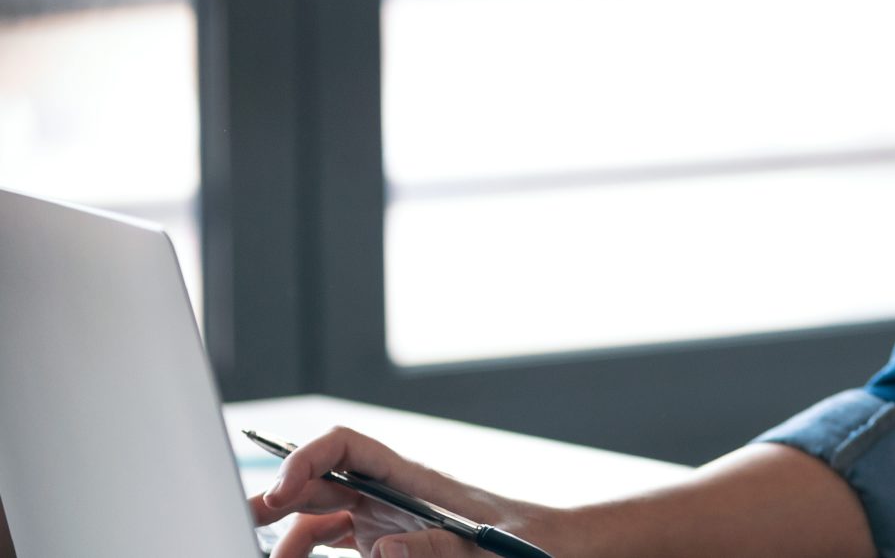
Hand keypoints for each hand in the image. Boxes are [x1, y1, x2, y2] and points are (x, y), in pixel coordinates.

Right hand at [248, 425, 575, 557]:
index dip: (305, 458)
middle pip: (321, 479)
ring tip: (256, 550)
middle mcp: (394, 492)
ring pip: (320, 513)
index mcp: (414, 480)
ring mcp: (388, 515)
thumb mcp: (487, 548)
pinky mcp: (390, 540)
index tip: (278, 490)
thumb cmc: (531, 543)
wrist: (557, 548)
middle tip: (236, 520)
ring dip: (286, 529)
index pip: (346, 446)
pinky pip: (337, 537)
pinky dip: (308, 547)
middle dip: (275, 494)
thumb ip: (437, 547)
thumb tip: (379, 547)